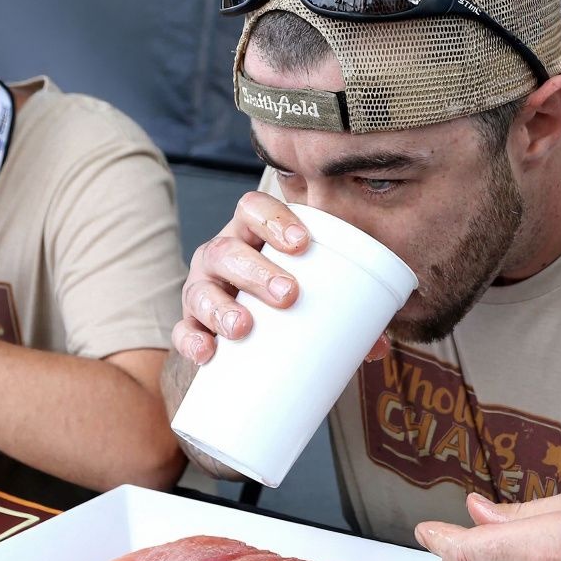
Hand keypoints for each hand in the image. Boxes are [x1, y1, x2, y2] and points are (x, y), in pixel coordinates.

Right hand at [171, 192, 389, 364]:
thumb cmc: (288, 302)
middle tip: (289, 294)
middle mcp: (222, 255)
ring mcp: (202, 288)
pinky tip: (207, 352)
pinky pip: (183, 330)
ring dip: (221, 306)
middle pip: (229, 249)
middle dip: (257, 270)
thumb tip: (377, 346)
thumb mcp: (315, 297)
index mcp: (254, 235)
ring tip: (244, 327)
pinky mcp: (189, 324)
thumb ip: (349, 316)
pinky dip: (193, 340)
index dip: (275, 218)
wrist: (245, 340)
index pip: (254, 208)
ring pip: (201, 288)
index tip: (302, 244)